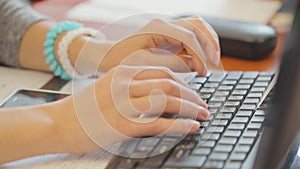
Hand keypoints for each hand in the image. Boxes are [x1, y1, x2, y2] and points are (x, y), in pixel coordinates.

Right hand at [56, 65, 208, 153]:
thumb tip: (160, 95)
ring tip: (202, 115)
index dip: (183, 82)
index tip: (193, 91)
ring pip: (168, 100)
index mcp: (122, 72)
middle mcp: (125, 84)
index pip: (162, 72)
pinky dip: (179, 124)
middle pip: (169, 84)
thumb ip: (132, 87)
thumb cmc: (83, 108)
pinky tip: (191, 126)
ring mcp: (124, 104)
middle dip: (192, 95)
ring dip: (190, 107)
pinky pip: (159, 122)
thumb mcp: (108, 87)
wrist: (57, 122)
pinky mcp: (123, 125)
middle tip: (203, 105)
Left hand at [98, 16, 219, 75]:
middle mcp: (166, 23)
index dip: (200, 54)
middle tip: (214, 63)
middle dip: (210, 44)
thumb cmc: (123, 61)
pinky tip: (201, 60)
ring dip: (208, 42)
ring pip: (198, 27)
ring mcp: (169, 28)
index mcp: (158, 28)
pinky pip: (192, 35)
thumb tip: (195, 65)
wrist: (111, 56)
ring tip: (211, 61)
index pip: (189, 36)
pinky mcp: (170, 35)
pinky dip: (201, 46)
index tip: (203, 71)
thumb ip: (172, 64)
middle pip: (198, 25)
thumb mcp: (146, 65)